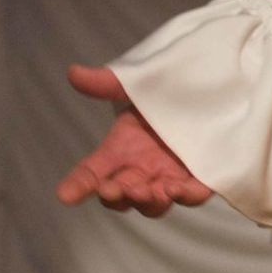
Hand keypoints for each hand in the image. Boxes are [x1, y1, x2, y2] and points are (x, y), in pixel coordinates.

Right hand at [56, 65, 213, 218]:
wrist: (206, 89)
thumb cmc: (163, 93)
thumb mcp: (135, 86)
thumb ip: (107, 83)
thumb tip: (74, 72)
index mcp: (120, 152)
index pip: (92, 173)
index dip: (78, 185)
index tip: (65, 194)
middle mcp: (142, 170)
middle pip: (121, 194)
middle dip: (116, 195)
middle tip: (114, 189)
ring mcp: (169, 176)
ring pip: (153, 201)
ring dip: (148, 200)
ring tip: (149, 190)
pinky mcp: (200, 176)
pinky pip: (193, 194)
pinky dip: (185, 196)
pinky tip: (179, 189)